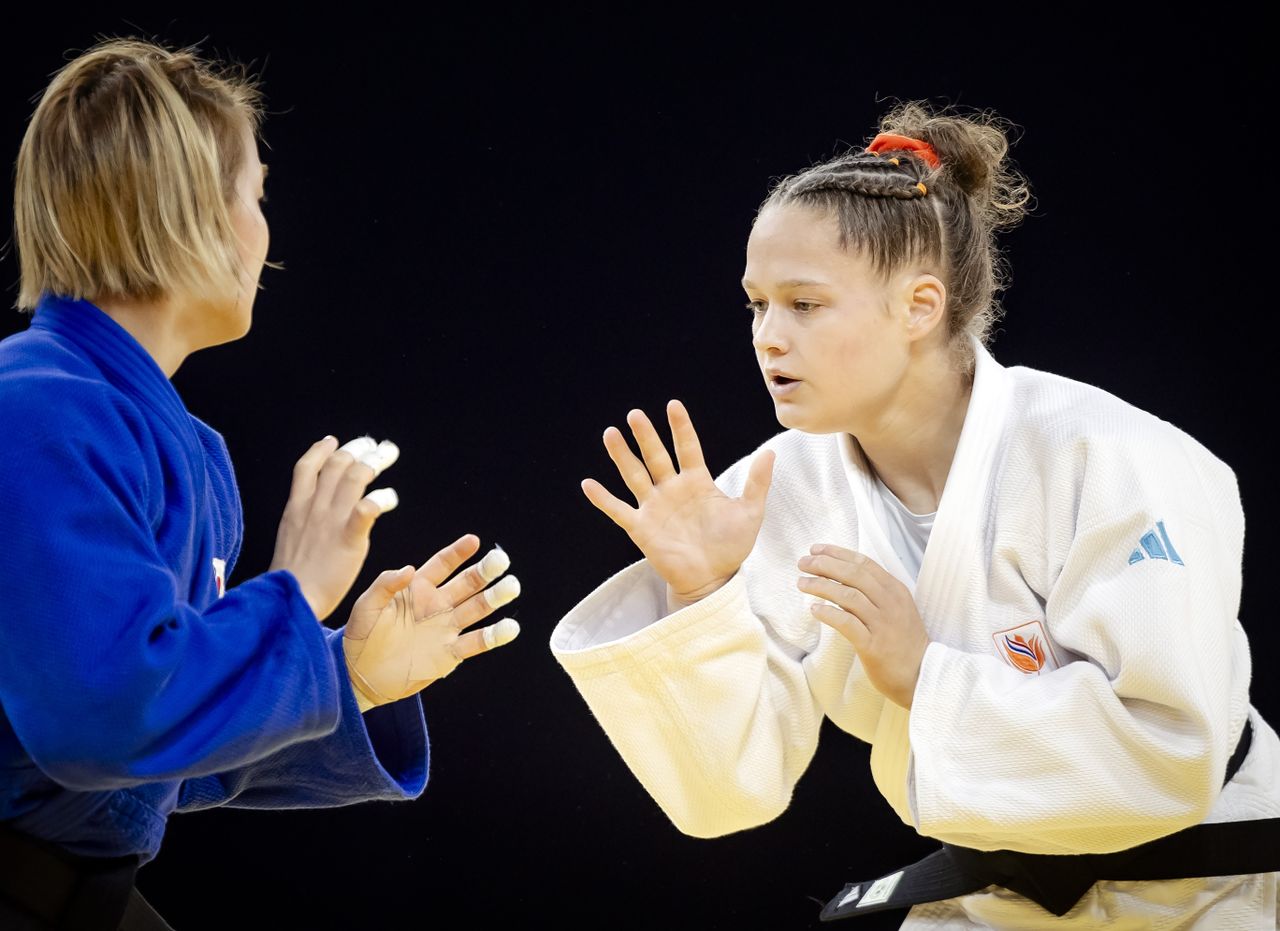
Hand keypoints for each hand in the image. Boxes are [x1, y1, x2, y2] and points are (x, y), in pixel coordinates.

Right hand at [269, 436, 400, 621]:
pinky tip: (391, 498)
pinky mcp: (348, 539)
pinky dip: (382, 498)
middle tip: (375, 446)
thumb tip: (311, 510)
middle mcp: (312, 508)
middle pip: (336, 464)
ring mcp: (330, 521)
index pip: (305, 467)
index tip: (333, 441)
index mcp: (296, 508)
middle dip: (357, 449)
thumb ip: (302, 520)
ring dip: (374, 462)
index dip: (321, 450)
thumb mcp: (289, 539)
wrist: (289, 601)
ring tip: (387, 455)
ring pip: (353, 477)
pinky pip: (367, 509)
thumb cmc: (291, 580)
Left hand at [342, 534, 520, 710]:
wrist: (360, 676)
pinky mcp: (450, 654)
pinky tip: (511, 627)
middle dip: (485, 571)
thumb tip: (410, 568)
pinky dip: (494, 636)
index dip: (458, 552)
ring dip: (495, 598)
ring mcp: (446, 629)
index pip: (443, 565)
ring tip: (512, 586)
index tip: (474, 540)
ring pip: (477, 609)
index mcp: (418, 588)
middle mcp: (437, 605)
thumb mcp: (364, 606)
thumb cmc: (360, 636)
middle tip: (501, 559)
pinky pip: (476, 642)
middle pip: (467, 584)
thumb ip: (384, 585)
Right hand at [582, 400, 773, 605]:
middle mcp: (672, 489)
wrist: (713, 579)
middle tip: (636, 414)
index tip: (673, 405)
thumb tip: (771, 451)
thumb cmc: (731, 546)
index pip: (687, 447)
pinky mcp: (641, 528)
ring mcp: (654, 507)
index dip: (680, 427)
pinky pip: (619, 510)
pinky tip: (588, 484)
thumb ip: (757, 482)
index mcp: (697, 482)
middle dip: (646, 436)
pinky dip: (603, 499)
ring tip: (611, 434)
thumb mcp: (750, 512)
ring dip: (622, 456)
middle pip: (656, 456)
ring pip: (634, 475)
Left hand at [797, 544, 929, 708]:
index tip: (816, 549)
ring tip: (802, 583)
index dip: (838, 553)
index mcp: (895, 590)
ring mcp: (883, 623)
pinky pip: (847, 623)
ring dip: (821, 586)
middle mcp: (890, 603)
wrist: (923, 675)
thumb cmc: (904, 642)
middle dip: (825, 565)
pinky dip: (829, 614)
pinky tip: (814, 610)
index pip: (864, 563)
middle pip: (853, 574)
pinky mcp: (873, 645)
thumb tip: (841, 576)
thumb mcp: (896, 609)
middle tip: (803, 562)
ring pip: (848, 595)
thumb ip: (874, 592)